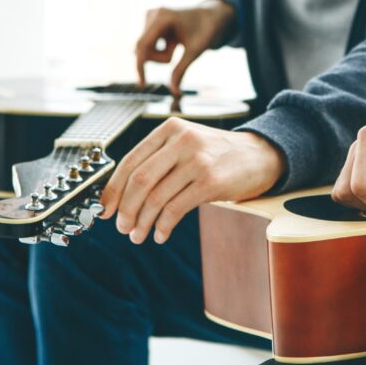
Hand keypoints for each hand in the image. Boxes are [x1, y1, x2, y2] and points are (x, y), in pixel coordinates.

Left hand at [100, 118, 284, 243]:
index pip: (130, 161)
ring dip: (143, 222)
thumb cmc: (219, 155)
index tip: (105, 209)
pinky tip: (161, 234)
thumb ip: (159, 159)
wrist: (261, 155)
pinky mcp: (210, 181)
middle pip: (139, 180)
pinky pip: (176, 208)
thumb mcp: (187, 144)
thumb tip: (123, 195)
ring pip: (156, 197)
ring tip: (139, 235)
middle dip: (126, 209)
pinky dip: (164, 225)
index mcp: (169, 129)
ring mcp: (197, 160)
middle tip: (122, 227)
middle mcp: (182, 141)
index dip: (113, 189)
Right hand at [135, 0, 235, 93]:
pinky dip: (160, 49)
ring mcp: (150, 17)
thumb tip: (175, 92)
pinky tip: (173, 40)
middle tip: (176, 55)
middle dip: (160, 58)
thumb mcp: (194, 52)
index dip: (140, 66)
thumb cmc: (206, 32)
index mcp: (163, 18)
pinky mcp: (149, 21)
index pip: (143, 46)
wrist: (210, 17)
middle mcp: (153, 14)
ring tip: (177, 45)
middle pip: (143, 49)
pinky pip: (148, 45)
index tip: (143, 84)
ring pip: (145, 49)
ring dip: (161, 54)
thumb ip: (181, 70)